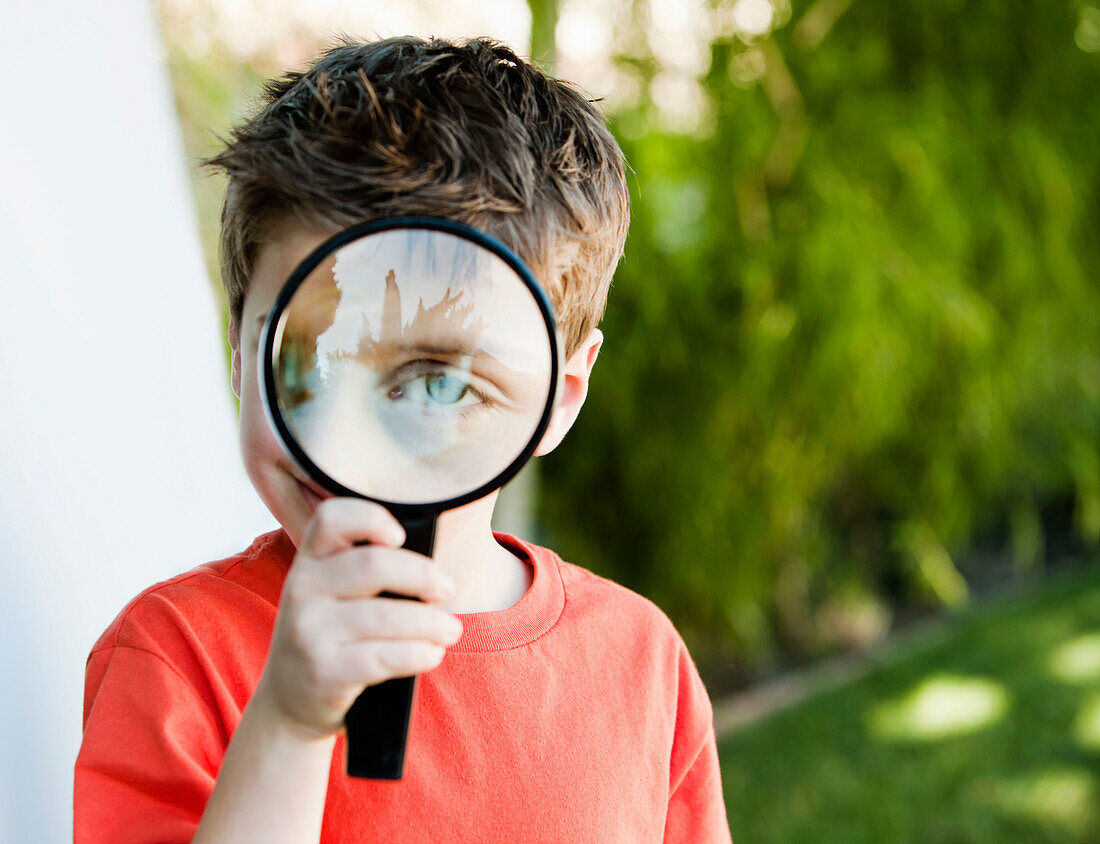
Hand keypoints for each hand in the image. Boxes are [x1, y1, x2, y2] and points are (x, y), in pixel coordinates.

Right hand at [255, 498, 461, 738]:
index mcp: (310, 560)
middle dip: (424, 576)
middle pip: (374, 565)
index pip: (332, 518)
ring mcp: (308, 630)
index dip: (370, 518)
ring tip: (450, 630)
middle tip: (447, 590)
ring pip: (387, 616)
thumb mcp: (333, 594)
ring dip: (432, 622)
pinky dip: (420, 653)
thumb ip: (367, 572)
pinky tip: (432, 653)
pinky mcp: (323, 671)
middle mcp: (301, 588)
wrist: (290, 700)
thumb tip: (434, 572)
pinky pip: (386, 657)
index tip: (400, 536)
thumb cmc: (332, 636)